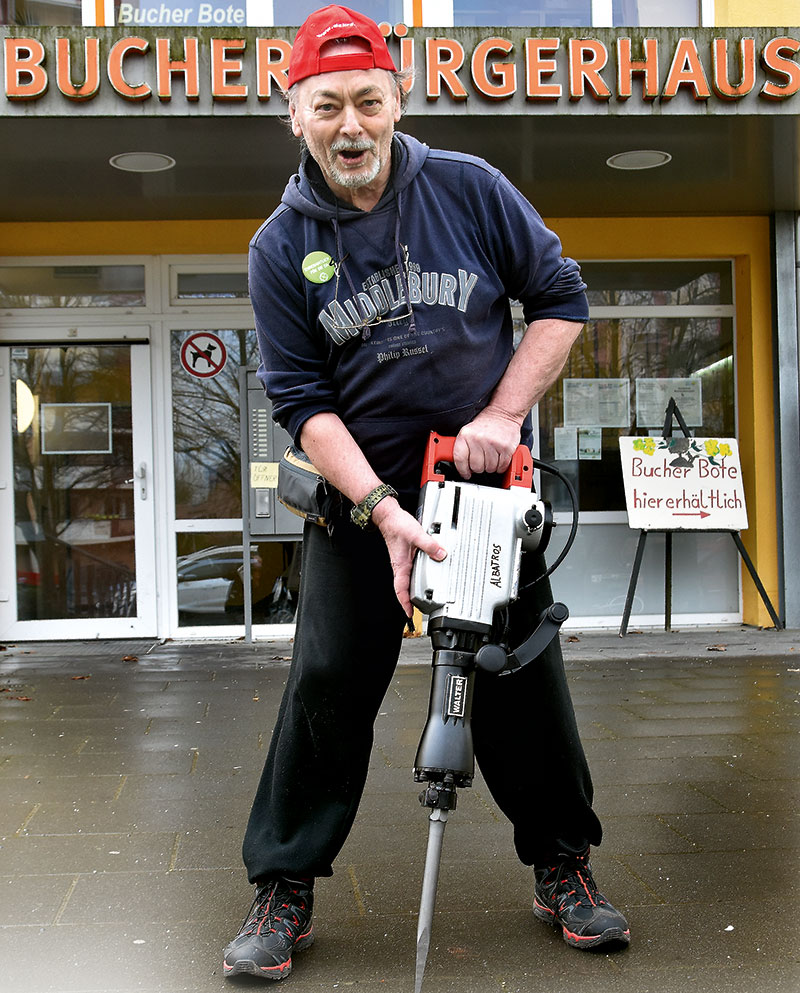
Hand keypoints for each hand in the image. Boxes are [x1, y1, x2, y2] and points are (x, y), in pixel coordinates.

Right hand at [372, 498, 446, 615]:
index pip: (401, 590)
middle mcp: (401, 566)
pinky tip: (424, 576)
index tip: (409, 615)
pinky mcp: (406, 556)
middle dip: (410, 601)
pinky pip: (411, 571)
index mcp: (401, 565)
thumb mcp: (416, 535)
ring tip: (422, 599)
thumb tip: (441, 554)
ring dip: (413, 590)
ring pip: (407, 581)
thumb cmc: (397, 525)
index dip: (404, 604)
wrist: (389, 516)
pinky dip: (417, 577)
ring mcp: (403, 562)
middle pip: (404, 589)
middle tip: (417, 611)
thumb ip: (430, 545)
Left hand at [452, 408, 521, 479]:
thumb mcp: (468, 431)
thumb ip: (463, 447)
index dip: (462, 470)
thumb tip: (459, 465)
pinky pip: (501, 466)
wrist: (503, 413)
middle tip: (482, 462)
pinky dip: (500, 466)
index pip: (459, 459)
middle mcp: (478, 439)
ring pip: (489, 468)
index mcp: (465, 435)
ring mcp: (492, 443)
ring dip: (491, 467)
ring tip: (491, 457)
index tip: (466, 473)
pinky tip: (499, 458)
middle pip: (476, 467)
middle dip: (479, 468)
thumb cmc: (486, 424)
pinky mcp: (505, 447)